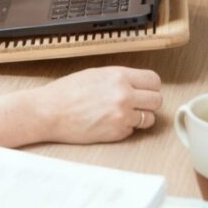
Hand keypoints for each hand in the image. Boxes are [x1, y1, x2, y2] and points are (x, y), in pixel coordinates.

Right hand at [32, 67, 161, 144]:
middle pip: (157, 100)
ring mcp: (123, 115)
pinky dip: (125, 128)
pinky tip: (109, 122)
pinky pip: (134, 130)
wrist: (50, 111)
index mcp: (118, 75)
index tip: (144, 91)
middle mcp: (124, 94)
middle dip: (148, 103)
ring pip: (150, 118)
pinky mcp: (118, 133)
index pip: (153, 80)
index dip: (150, 87)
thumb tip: (136, 84)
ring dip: (139, 117)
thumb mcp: (95, 74)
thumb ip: (118, 78)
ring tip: (121, 114)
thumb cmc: (67, 92)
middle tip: (135, 104)